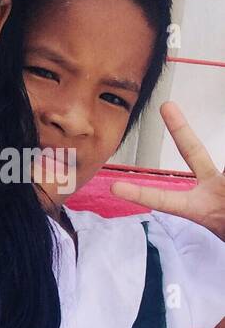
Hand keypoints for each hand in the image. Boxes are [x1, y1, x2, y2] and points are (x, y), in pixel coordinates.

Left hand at [110, 102, 224, 239]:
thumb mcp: (221, 221)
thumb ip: (218, 201)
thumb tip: (219, 183)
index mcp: (198, 207)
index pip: (164, 200)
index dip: (140, 195)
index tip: (114, 188)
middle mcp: (211, 187)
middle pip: (193, 152)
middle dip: (181, 129)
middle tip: (166, 106)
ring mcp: (224, 179)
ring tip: (223, 195)